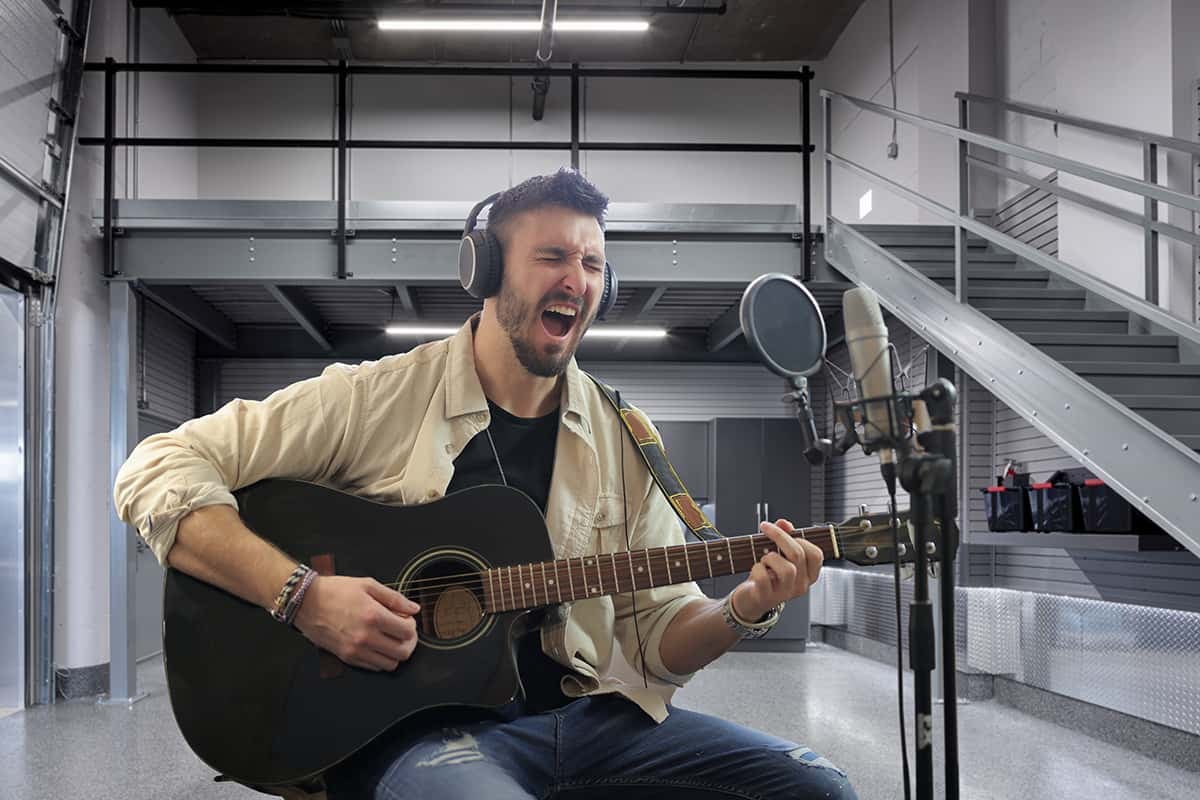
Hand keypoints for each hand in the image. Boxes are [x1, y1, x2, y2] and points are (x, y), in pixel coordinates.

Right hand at [293, 576, 420, 671]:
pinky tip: (377, 645)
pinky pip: (373, 667)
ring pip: (390, 664)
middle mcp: (366, 637)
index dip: (412, 626)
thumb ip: (394, 598)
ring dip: (396, 652)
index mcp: (373, 616)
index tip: (406, 619)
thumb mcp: (368, 585)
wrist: (306, 602)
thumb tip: (414, 608)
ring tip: (391, 639)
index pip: (407, 632)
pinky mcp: (347, 658)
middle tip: (404, 632)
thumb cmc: (335, 591)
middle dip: (409, 642)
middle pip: (403, 652)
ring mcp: (356, 650)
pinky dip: (381, 659)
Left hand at [731, 518, 822, 621]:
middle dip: (780, 537)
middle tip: (766, 529)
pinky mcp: (767, 598)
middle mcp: (801, 586)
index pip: (816, 554)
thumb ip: (784, 537)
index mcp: (808, 575)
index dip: (801, 538)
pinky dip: (757, 568)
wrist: (751, 600)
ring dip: (770, 557)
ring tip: (764, 559)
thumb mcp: (778, 555)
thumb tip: (784, 523)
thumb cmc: (767, 575)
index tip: (785, 529)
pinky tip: (756, 569)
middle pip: (798, 555)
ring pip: (787, 569)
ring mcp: (785, 594)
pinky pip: (764, 578)